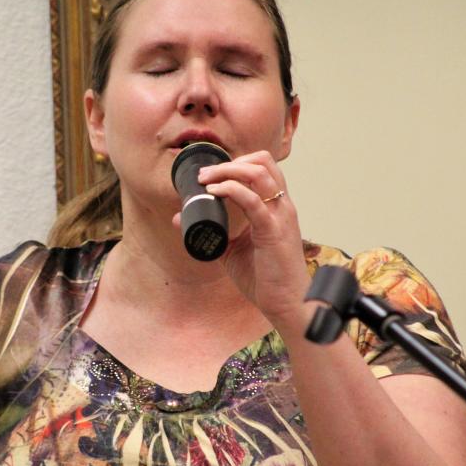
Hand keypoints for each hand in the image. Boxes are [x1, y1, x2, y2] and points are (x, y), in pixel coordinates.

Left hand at [188, 150, 310, 325]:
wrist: (287, 304)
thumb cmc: (265, 279)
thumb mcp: (231, 250)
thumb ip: (211, 232)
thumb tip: (179, 217)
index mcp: (275, 207)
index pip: (261, 167)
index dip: (235, 164)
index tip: (209, 174)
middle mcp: (281, 206)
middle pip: (263, 161)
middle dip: (230, 162)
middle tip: (205, 175)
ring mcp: (279, 216)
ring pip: (259, 173)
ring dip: (228, 170)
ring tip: (207, 180)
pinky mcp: (273, 231)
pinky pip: (253, 201)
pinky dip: (231, 190)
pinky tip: (215, 192)